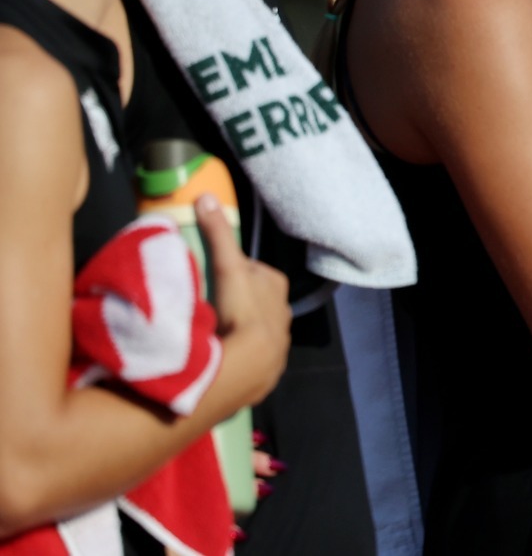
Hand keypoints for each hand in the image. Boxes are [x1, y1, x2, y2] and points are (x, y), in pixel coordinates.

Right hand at [197, 193, 289, 401]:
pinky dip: (238, 353)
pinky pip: (250, 358)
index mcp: (275, 291)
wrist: (243, 371)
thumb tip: (206, 196)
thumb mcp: (227, 269)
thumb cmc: (238, 313)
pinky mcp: (265, 377)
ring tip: (211, 328)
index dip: (229, 266)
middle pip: (256, 300)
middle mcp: (282, 319)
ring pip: (256, 329)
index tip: (211, 272)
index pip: (249, 271)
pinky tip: (219, 357)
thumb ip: (218, 235)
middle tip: (207, 299)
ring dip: (238, 326)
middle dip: (237, 296)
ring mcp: (276, 350)